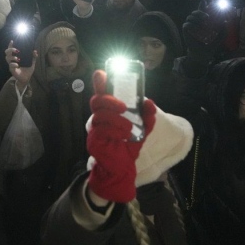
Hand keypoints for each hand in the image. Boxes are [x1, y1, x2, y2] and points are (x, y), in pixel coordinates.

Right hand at [5, 40, 36, 90]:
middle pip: (7, 52)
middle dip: (10, 49)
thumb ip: (33, 56)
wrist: (27, 78)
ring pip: (7, 58)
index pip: (11, 49)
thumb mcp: (32, 62)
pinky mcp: (12, 70)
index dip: (10, 45)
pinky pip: (10, 66)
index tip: (12, 41)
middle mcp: (12, 60)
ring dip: (12, 57)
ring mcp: (11, 64)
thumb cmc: (28, 69)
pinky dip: (14, 64)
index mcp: (16, 56)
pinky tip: (18, 65)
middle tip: (17, 50)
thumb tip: (35, 51)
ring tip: (18, 59)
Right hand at [87, 70, 156, 202]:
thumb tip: (150, 102)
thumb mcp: (142, 130)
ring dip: (116, 120)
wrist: (121, 169)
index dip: (100, 83)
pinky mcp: (94, 141)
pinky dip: (115, 131)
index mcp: (108, 112)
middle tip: (123, 107)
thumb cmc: (127, 147)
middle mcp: (99, 118)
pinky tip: (124, 136)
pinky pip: (102, 130)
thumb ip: (146, 116)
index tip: (101, 74)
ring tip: (128, 128)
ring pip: (100, 116)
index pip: (101, 93)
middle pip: (96, 101)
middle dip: (109, 100)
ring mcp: (94, 129)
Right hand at [182, 1, 225, 58]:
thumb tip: (226, 21)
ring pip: (190, 16)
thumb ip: (223, 31)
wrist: (202, 54)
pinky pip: (186, 24)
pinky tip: (196, 28)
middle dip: (200, 11)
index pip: (201, 10)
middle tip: (207, 17)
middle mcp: (196, 22)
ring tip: (202, 24)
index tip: (205, 3)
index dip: (202, 5)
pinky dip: (191, 25)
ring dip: (196, 18)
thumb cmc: (210, 45)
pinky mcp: (186, 31)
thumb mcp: (219, 38)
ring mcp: (190, 26)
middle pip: (195, 11)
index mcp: (203, 21)